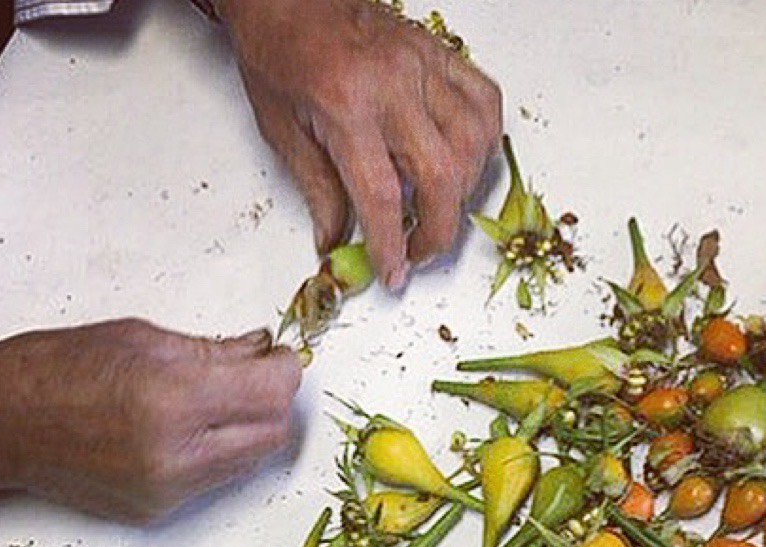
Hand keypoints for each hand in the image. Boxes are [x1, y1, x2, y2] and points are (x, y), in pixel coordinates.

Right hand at [0, 320, 301, 523]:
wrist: (5, 424)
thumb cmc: (58, 370)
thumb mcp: (144, 339)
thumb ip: (213, 352)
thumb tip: (262, 353)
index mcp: (174, 399)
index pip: (274, 393)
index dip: (285, 371)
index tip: (277, 357)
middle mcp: (175, 455)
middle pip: (272, 435)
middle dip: (272, 403)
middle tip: (254, 378)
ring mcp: (166, 491)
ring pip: (247, 464)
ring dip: (246, 431)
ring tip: (213, 402)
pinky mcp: (155, 512)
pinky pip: (211, 483)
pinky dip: (212, 454)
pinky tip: (182, 431)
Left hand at [213, 0, 501, 289]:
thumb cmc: (281, 58)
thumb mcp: (284, 135)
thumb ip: (318, 192)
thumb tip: (335, 242)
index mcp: (347, 108)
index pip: (383, 195)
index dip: (392, 245)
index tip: (393, 274)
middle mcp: (394, 85)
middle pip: (441, 175)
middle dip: (438, 230)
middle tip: (418, 254)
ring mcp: (424, 65)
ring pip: (474, 141)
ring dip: (463, 191)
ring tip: (437, 213)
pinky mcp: (440, 53)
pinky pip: (485, 101)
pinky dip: (484, 142)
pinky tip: (463, 165)